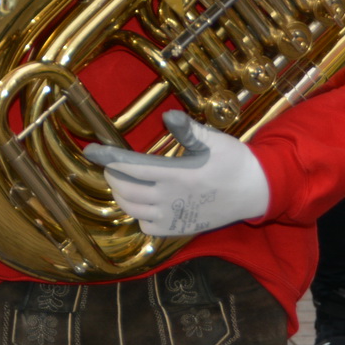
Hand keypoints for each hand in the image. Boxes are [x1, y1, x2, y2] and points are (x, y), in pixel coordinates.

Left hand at [83, 110, 269, 236]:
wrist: (255, 191)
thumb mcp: (213, 140)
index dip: (107, 158)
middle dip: (112, 176)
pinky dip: (138, 215)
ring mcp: (173, 217)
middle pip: (125, 190)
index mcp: (175, 174)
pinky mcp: (179, 230)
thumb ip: (187, 130)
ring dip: (122, 195)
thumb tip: (167, 114)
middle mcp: (170, 199)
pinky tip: (144, 203)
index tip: (90, 150)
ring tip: (123, 182)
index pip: (130, 166)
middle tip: (112, 165)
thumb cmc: (233, 161)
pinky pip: (147, 226)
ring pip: (132, 210)